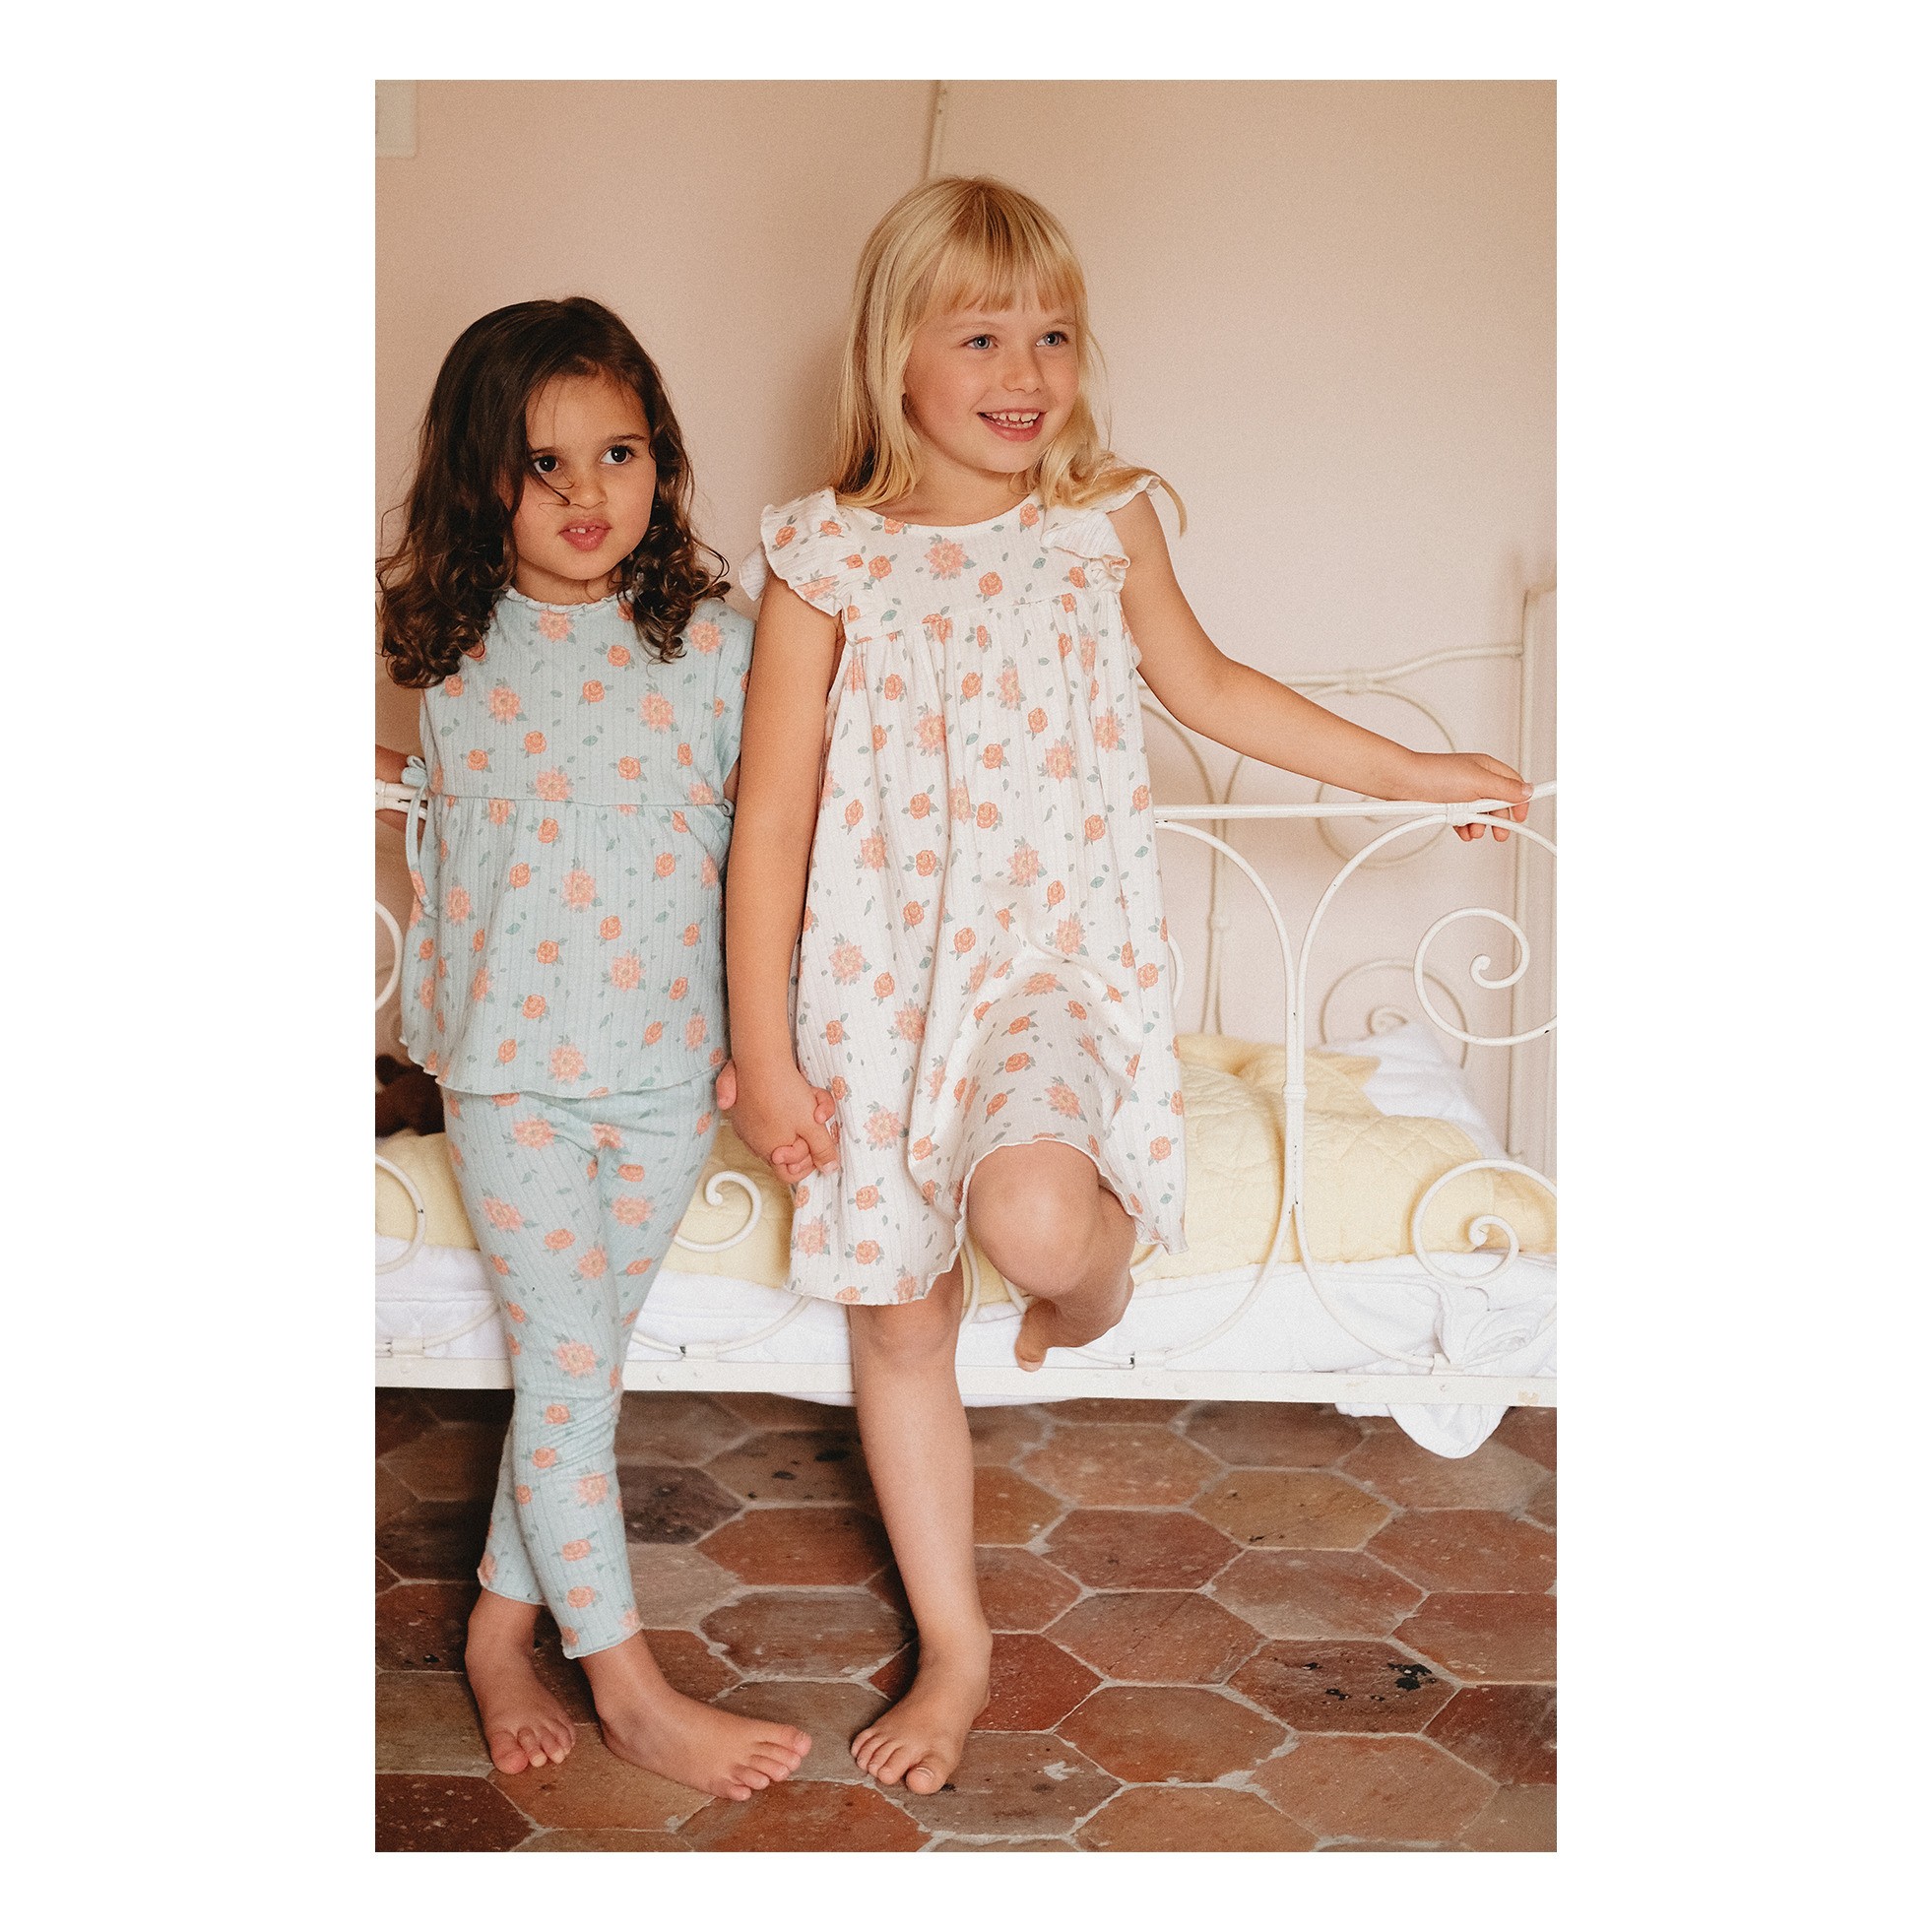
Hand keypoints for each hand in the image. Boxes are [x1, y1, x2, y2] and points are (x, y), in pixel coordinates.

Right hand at [717, 1056, 837, 1184]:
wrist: (760, 1061)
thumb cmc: (785, 1094)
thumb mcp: (812, 1125)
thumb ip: (822, 1149)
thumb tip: (830, 1169)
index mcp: (771, 1151)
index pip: (789, 1174)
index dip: (806, 1164)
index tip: (815, 1145)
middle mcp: (755, 1144)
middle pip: (784, 1155)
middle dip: (803, 1141)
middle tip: (812, 1122)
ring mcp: (746, 1128)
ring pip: (776, 1135)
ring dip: (794, 1123)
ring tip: (803, 1102)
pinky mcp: (742, 1112)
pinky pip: (764, 1121)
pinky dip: (779, 1113)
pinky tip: (788, 1096)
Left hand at [1411, 751, 1531, 842]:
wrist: (1403, 783)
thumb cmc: (1435, 775)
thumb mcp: (1478, 782)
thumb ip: (1504, 789)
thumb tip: (1527, 791)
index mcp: (1487, 767)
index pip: (1514, 785)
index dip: (1519, 802)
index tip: (1520, 817)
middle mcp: (1476, 778)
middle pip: (1497, 803)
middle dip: (1498, 819)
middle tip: (1499, 833)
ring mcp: (1461, 791)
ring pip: (1480, 813)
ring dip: (1479, 825)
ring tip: (1474, 830)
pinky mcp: (1446, 802)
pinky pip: (1463, 818)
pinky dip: (1464, 826)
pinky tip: (1462, 831)